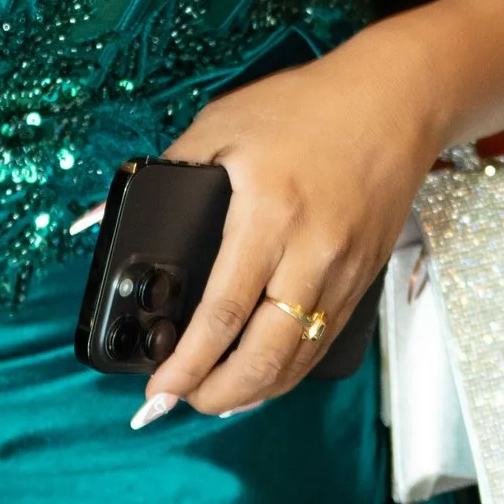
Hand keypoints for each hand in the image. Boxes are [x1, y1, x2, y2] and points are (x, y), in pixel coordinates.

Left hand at [142, 30, 444, 422]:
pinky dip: (288, 368)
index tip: (158, 388)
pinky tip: (261, 375)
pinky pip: (322, 340)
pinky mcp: (364, 278)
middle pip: (266, 353)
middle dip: (219, 393)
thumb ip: (166, 172)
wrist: (394, 100)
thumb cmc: (303, 107)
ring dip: (254, 391)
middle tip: (181, 402)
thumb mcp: (221, 125)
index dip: (188, 362)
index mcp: (268, 214)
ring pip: (298, 358)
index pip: (223, 311)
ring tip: (213, 397)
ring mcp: (344, 272)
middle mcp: (311, 253)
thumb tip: (108, 220)